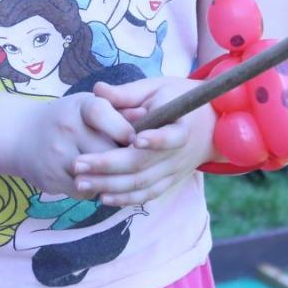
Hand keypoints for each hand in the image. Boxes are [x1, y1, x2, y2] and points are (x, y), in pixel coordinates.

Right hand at [13, 93, 135, 199]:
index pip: (101, 113)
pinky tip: (98, 181)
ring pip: (97, 175)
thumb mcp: (88, 105)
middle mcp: (65, 129)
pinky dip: (96, 189)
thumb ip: (117, 110)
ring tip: (120, 174)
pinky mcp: (51, 179)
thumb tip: (148, 117)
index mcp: (78, 107)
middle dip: (123, 158)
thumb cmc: (67, 118)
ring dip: (111, 177)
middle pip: (105, 150)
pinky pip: (85, 191)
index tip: (137, 140)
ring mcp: (56, 155)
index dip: (122, 128)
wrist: (21, 135)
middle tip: (137, 162)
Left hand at [71, 78, 217, 205]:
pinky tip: (102, 196)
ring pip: (141, 184)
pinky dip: (125, 199)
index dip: (156, 139)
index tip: (134, 139)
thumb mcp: (156, 88)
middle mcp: (179, 153)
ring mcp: (174, 171)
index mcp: (181, 125)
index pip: (171, 136)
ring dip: (110, 185)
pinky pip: (147, 195)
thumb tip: (98, 89)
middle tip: (78, 164)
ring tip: (81, 182)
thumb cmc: (176, 99)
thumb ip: (127, 93)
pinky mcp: (168, 182)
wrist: (209, 124)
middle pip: (144, 164)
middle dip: (108, 165)